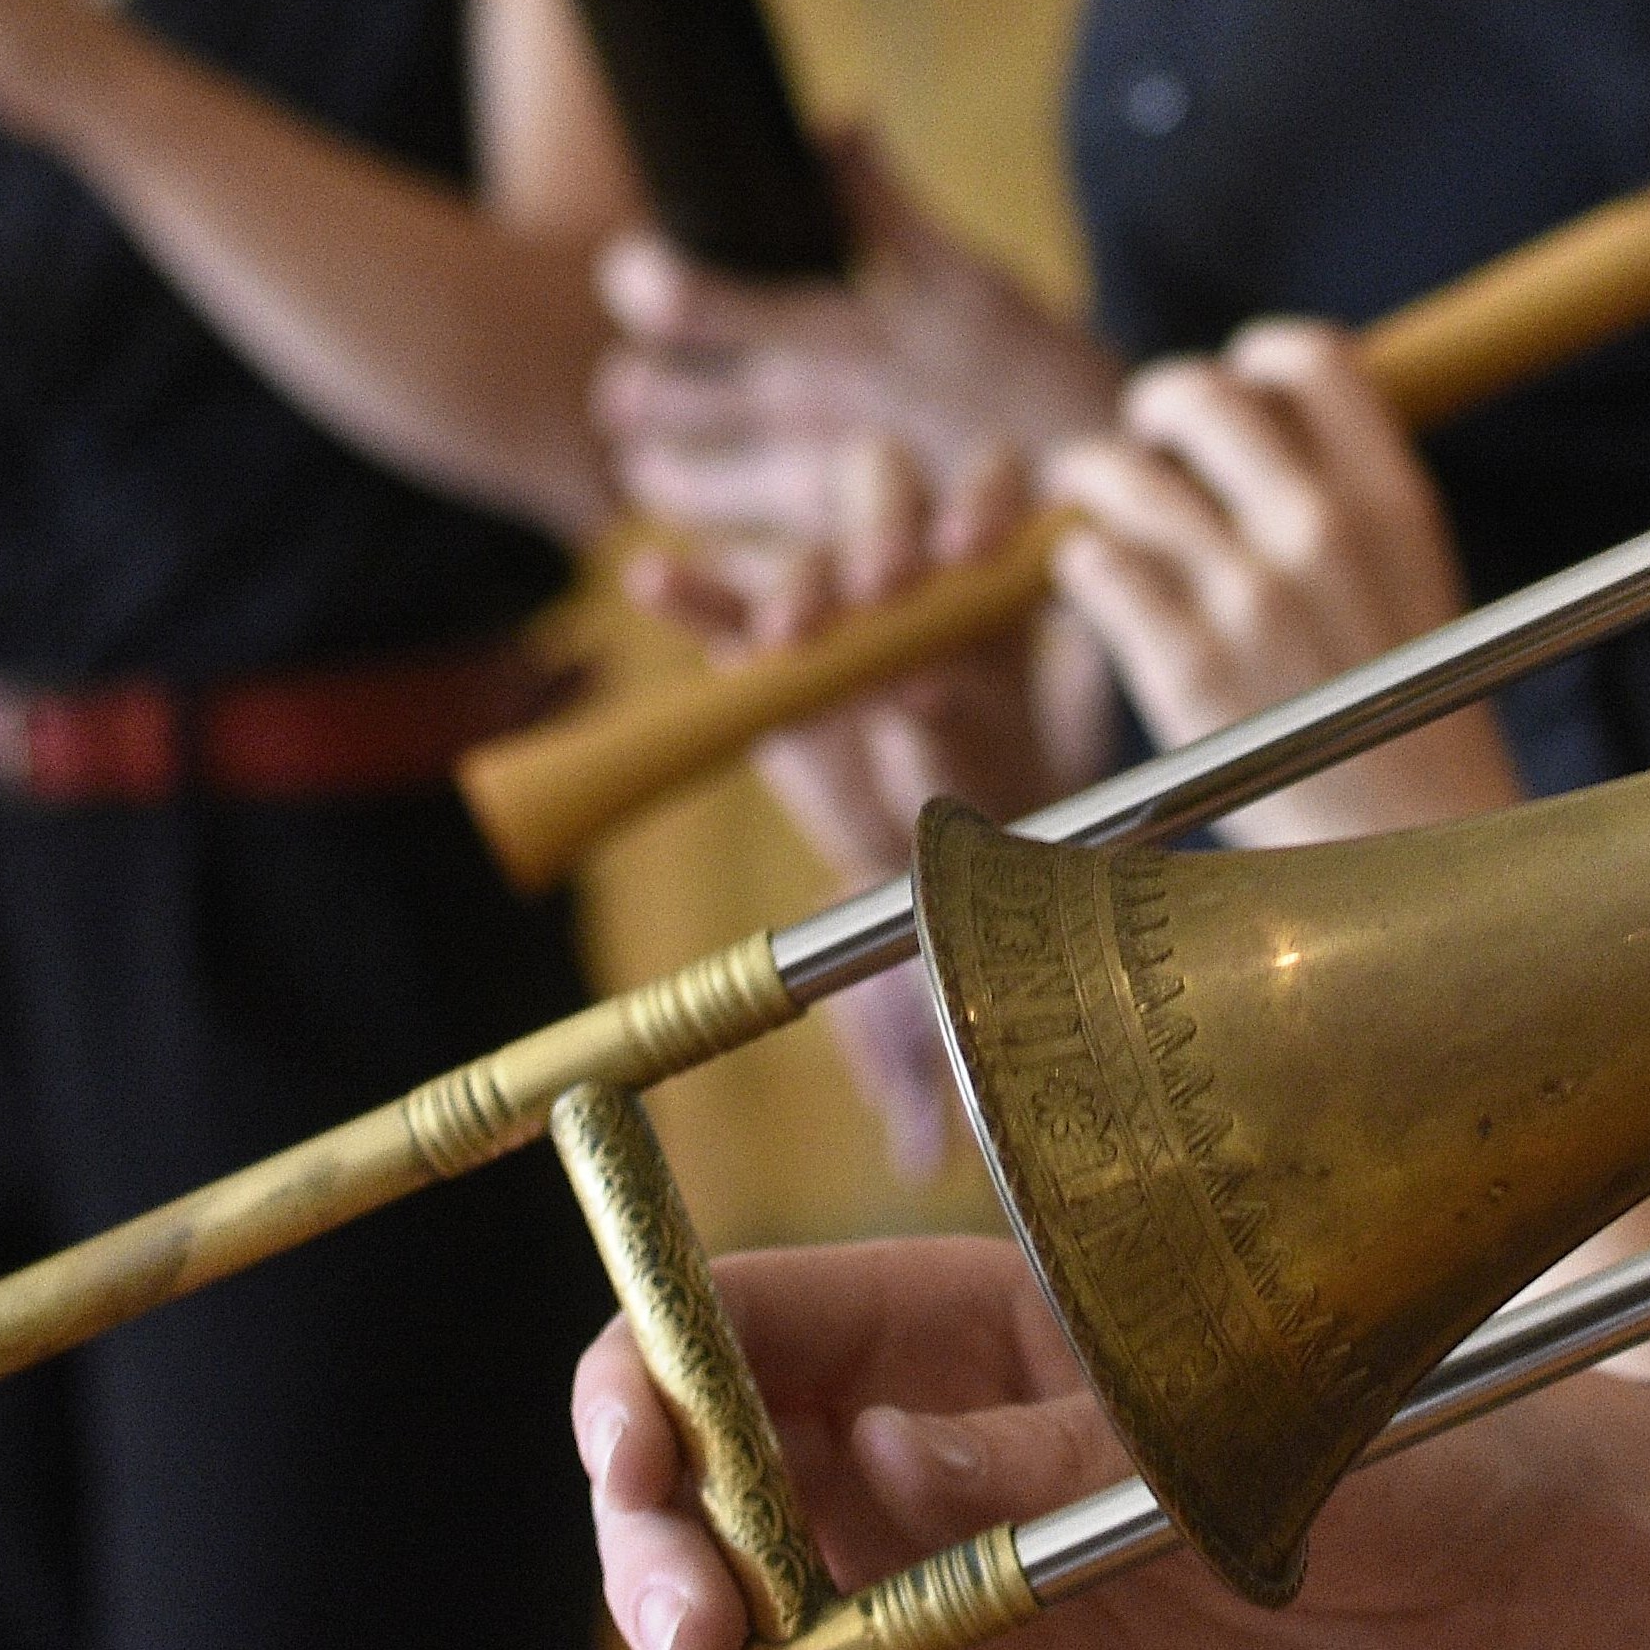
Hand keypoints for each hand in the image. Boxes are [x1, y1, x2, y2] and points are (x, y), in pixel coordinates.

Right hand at [573, 1237, 1649, 1649]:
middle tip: (701, 1640)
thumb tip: (870, 1460)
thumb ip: (1050, 1450)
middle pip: (711, 1502)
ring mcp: (966, 1615)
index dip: (657, 1375)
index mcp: (972, 1320)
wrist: (1552, 1606)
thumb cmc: (1431, 1431)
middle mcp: (936, 1467)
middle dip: (659, 1561)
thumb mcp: (1237, 1409)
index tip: (646, 1447)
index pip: (750, 1323)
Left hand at [598, 132, 1123, 516]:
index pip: (691, 302)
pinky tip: (708, 527)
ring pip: (674, 481)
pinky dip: (703, 550)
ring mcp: (810, 501)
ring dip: (661, 460)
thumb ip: (885, 201)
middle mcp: (808, 419)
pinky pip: (729, 565)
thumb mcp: (971, 275)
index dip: (644, 278)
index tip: (641, 268)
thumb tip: (835, 119)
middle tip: (645, 377)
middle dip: (635, 387)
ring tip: (669, 449)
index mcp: (837, 336)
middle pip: (654, 400)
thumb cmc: (1041, 376)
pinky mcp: (825, 565)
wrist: (1107, 497)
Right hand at [622, 439, 1068, 1168]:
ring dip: (807, 574)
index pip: (992, 534)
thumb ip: (954, 954)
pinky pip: (719, 601)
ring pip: (820, 546)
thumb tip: (926, 1138)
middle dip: (889, 539)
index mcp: (996, 625)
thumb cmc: (976, 859)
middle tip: (882, 597)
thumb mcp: (974, 896)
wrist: (931, 831)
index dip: (984, 527)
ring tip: (795, 631)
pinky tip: (654, 587)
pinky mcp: (756, 645)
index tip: (963, 582)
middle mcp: (919, 597)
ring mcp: (838, 615)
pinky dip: (691, 593)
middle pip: (901, 512)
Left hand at [1045, 326, 1521, 841]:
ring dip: (1091, 476)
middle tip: (1143, 433)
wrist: (1411, 848)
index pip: (1313, 358)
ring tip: (1086, 494)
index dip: (1258, 357)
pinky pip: (1095, 566)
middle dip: (1156, 404)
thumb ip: (1353, 495)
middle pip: (1202, 398)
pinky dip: (1080, 563)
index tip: (1238, 382)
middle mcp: (1322, 531)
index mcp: (1392, 500)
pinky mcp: (1185, 667)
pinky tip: (1091, 579)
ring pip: (1125, 477)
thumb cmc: (1403, 711)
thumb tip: (1269, 414)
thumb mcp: (1415, 578)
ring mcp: (1250, 598)